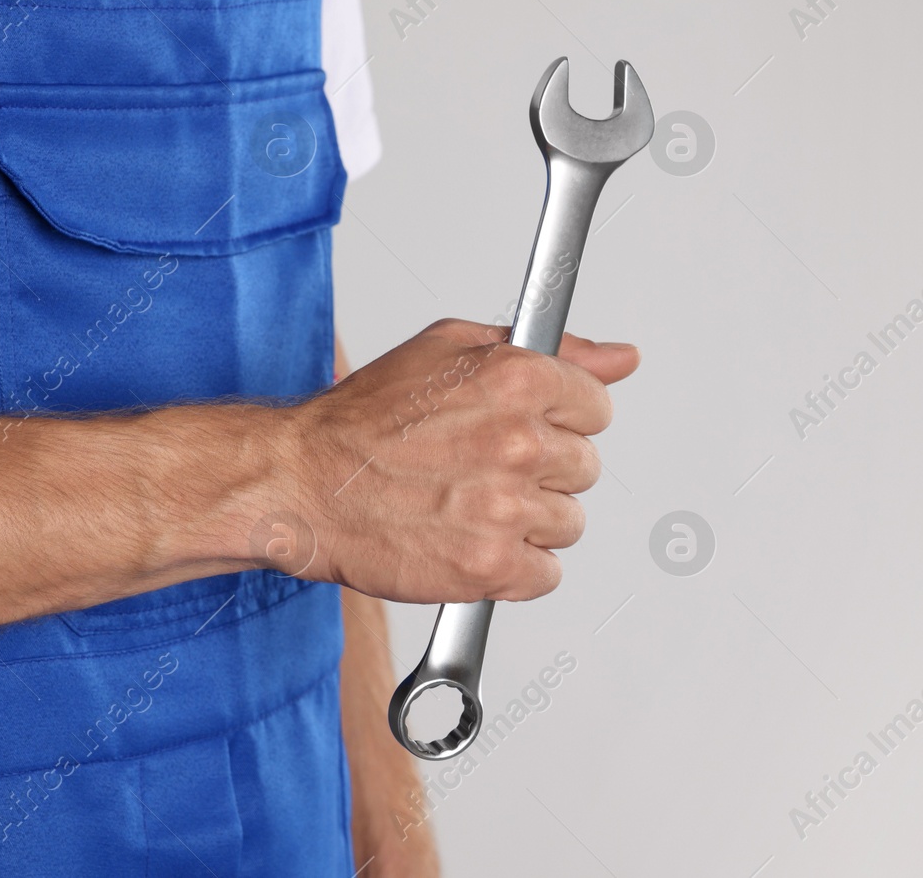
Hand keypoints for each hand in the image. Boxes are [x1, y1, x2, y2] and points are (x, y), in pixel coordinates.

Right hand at [276, 319, 639, 602]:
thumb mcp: (451, 348)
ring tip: (470, 505)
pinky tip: (471, 541)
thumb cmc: (365, 419)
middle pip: (584, 467)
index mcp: (518, 379)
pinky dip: (514, 568)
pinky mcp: (489, 567)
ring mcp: (506, 509)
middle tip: (481, 468)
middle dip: (541, 470)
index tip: (524, 428)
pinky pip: (545, 574)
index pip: (596, 407)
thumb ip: (551, 351)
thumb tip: (620, 359)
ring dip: (527, 521)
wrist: (302, 484)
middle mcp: (519, 442)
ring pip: (568, 523)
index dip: (559, 419)